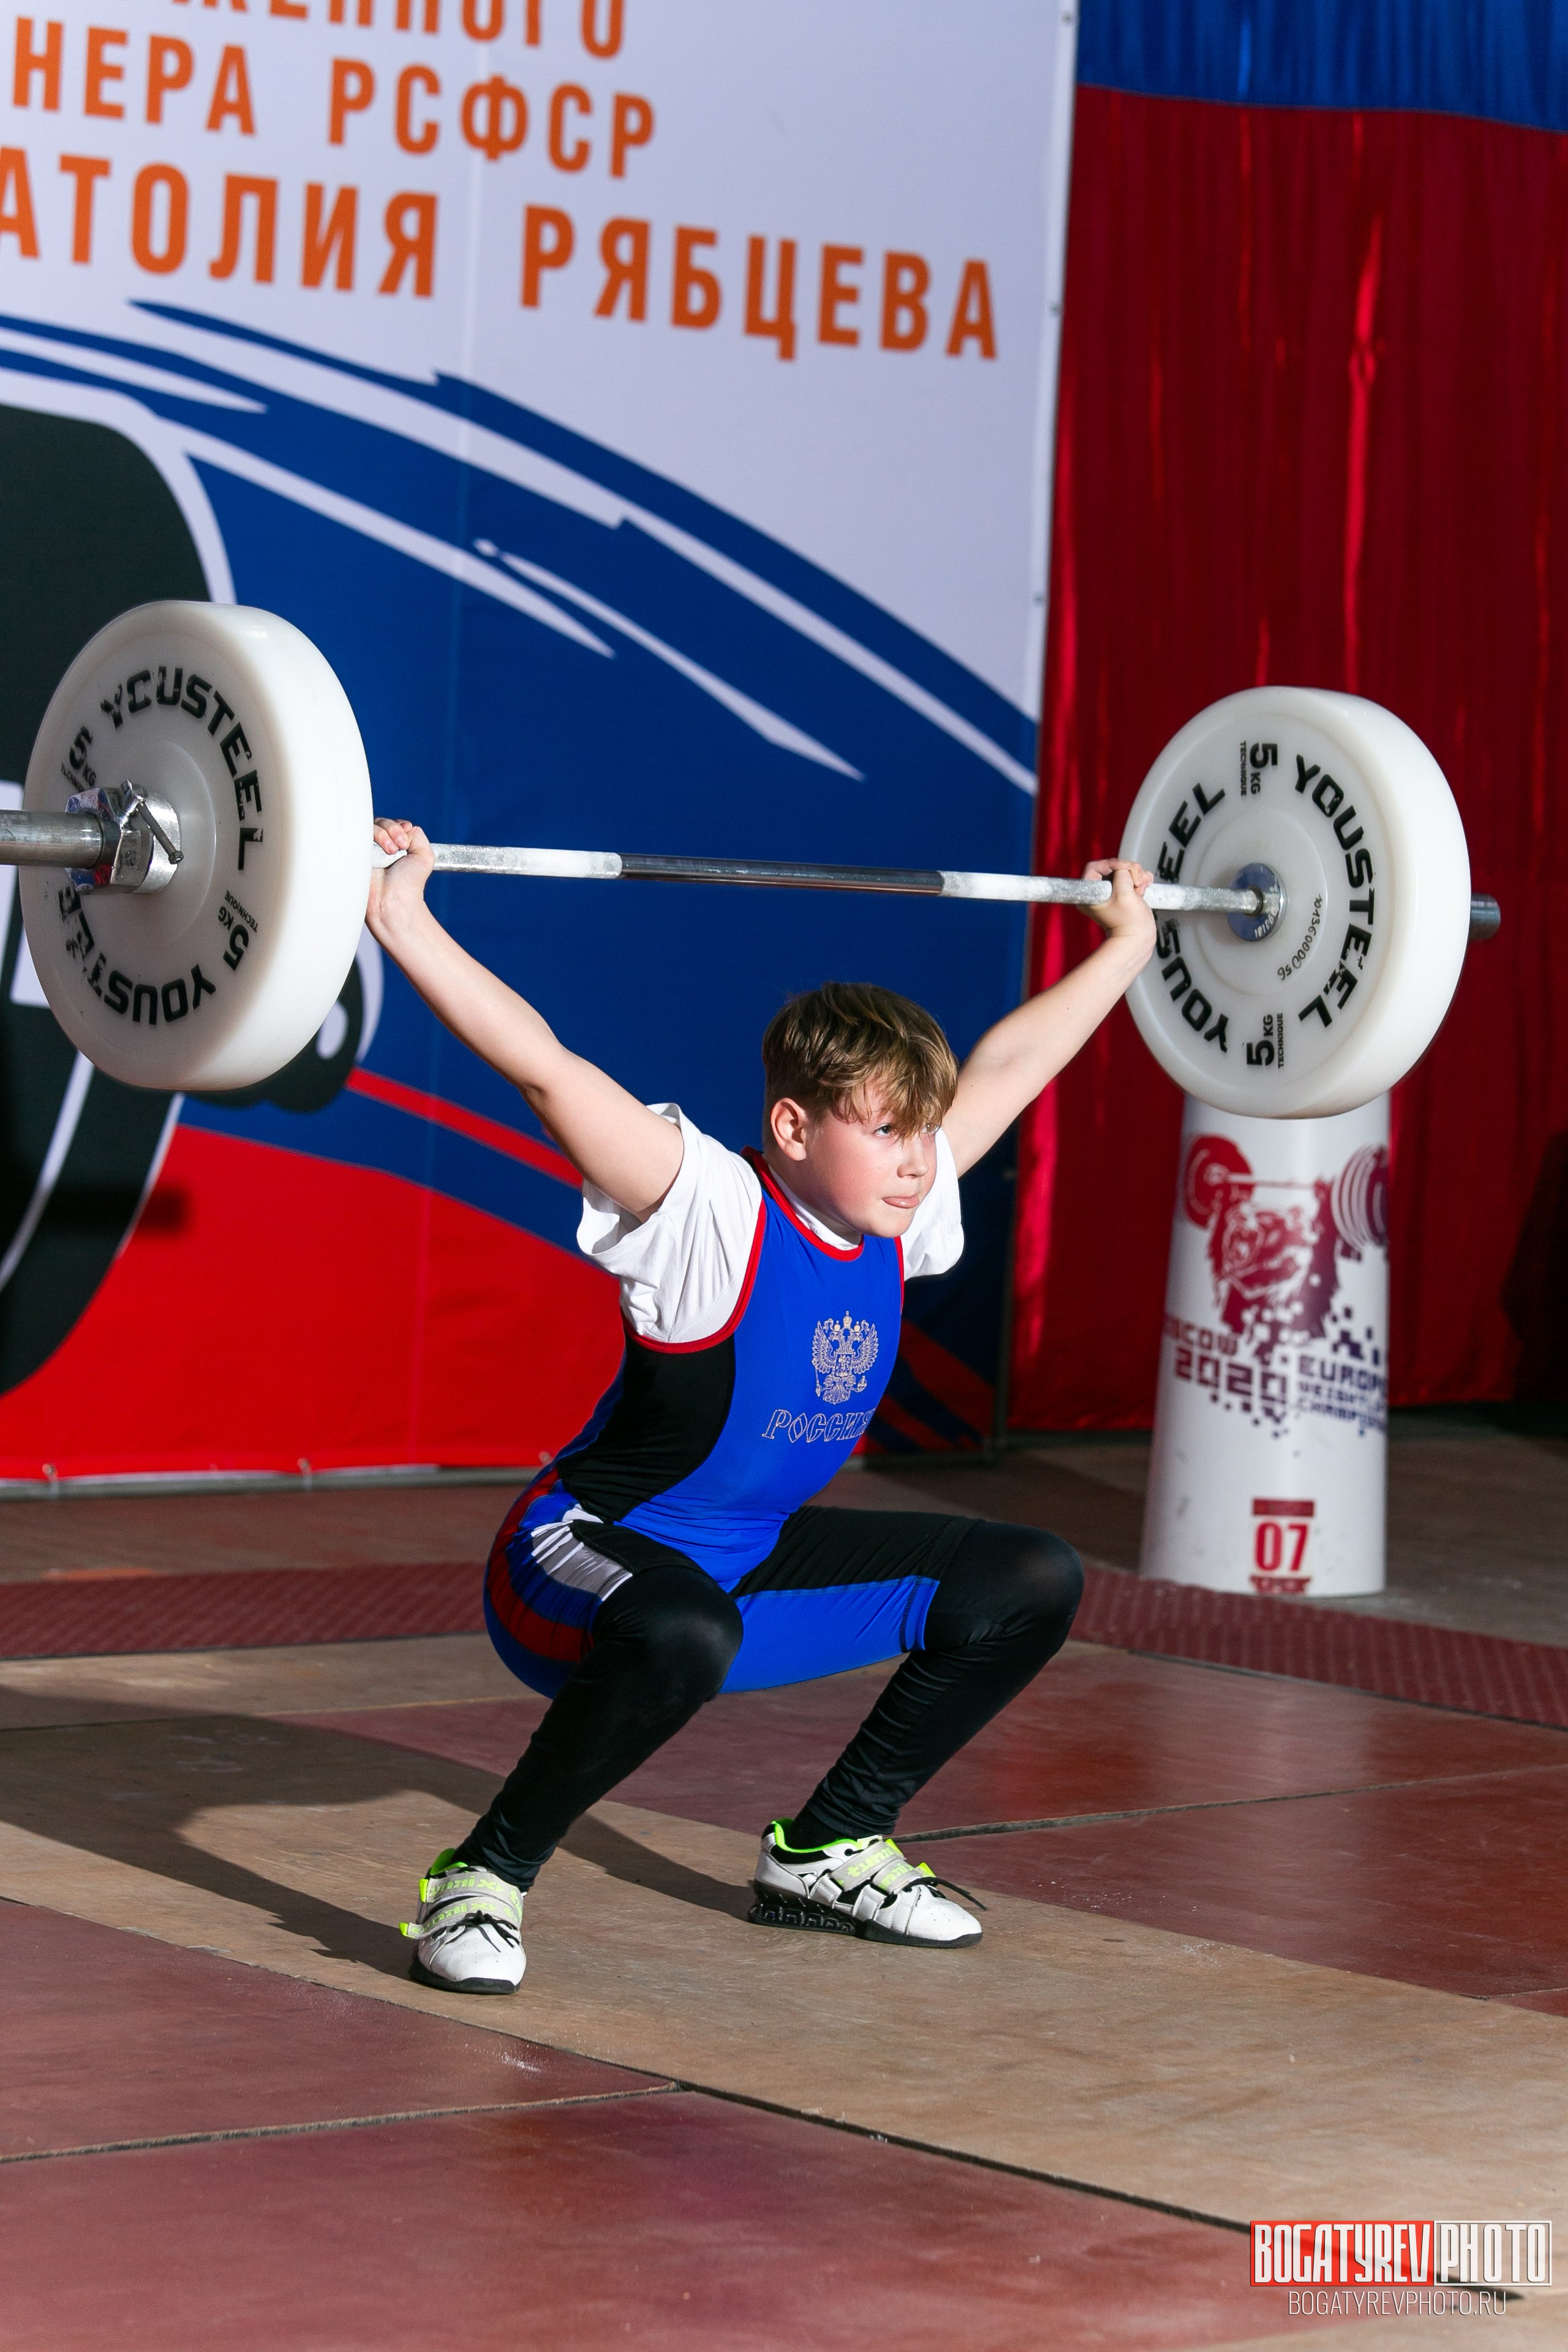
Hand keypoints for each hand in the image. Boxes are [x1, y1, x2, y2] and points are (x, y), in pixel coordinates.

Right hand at [367, 818, 435, 942]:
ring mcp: (366, 850)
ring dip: (382, 835)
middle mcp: (380, 847)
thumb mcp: (424, 857)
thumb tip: (405, 826)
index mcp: (395, 846)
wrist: (393, 900)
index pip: (394, 824)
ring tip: (390, 852)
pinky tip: (374, 851)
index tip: (405, 842)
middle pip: (381, 822)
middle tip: (399, 847)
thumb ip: (418, 836)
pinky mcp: (354, 854)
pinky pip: (356, 836)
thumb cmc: (409, 884)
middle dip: (393, 830)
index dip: (399, 828)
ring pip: (369, 827)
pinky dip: (366, 838)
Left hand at [1082, 857, 1155, 962]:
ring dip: (1137, 875)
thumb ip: (1122, 873)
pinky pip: (1132, 877)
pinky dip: (1140, 879)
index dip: (1112, 864)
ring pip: (1125, 870)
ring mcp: (1112, 891)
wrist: (1138, 938)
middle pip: (1113, 866)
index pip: (1095, 866)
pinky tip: (1144, 888)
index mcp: (1089, 894)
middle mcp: (1098, 891)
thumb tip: (1124, 867)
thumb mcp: (1124, 893)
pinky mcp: (1124, 892)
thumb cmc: (1129, 922)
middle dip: (1129, 870)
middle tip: (1137, 883)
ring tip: (1140, 889)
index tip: (1124, 871)